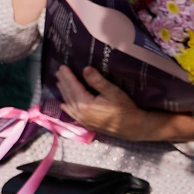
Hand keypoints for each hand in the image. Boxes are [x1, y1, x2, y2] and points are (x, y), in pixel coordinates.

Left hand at [52, 64, 178, 141]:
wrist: (133, 127)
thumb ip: (98, 81)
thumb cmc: (125, 108)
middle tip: (59, 71)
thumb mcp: (113, 91)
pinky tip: (63, 103)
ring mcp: (82, 120)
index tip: (62, 67)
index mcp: (85, 104)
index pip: (73, 86)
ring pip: (68, 103)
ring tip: (60, 82)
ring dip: (64, 92)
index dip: (67, 76)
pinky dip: (67, 106)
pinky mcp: (86, 124)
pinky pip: (72, 113)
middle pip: (68, 94)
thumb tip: (85, 69)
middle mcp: (80, 113)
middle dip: (64, 82)